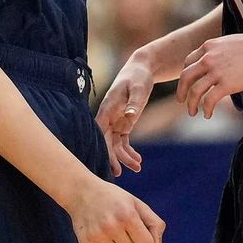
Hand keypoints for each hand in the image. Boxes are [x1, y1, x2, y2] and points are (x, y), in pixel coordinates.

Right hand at [64, 178, 164, 242]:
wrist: (82, 192)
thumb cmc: (112, 198)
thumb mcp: (136, 203)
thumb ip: (154, 223)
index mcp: (128, 214)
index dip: (147, 241)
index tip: (139, 232)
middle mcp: (112, 226)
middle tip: (124, 230)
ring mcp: (98, 235)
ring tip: (114, 235)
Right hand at [95, 56, 155, 176]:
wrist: (141, 69)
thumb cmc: (138, 77)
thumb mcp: (139, 88)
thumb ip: (134, 102)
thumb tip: (130, 116)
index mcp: (107, 107)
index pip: (101, 130)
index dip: (103, 147)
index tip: (108, 162)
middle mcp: (108, 116)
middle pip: (106, 140)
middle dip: (112, 157)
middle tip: (119, 173)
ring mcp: (115, 120)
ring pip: (115, 143)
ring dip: (124, 156)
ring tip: (137, 167)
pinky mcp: (123, 122)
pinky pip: (123, 141)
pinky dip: (129, 151)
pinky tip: (138, 160)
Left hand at [177, 31, 242, 118]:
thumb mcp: (229, 42)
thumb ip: (219, 51)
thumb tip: (219, 61)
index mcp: (208, 47)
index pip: (188, 62)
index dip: (185, 75)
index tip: (187, 84)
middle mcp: (208, 58)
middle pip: (185, 77)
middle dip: (181, 91)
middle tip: (181, 100)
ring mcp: (216, 71)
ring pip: (195, 91)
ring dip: (191, 104)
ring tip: (192, 112)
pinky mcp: (227, 84)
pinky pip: (209, 100)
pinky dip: (206, 109)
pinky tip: (207, 114)